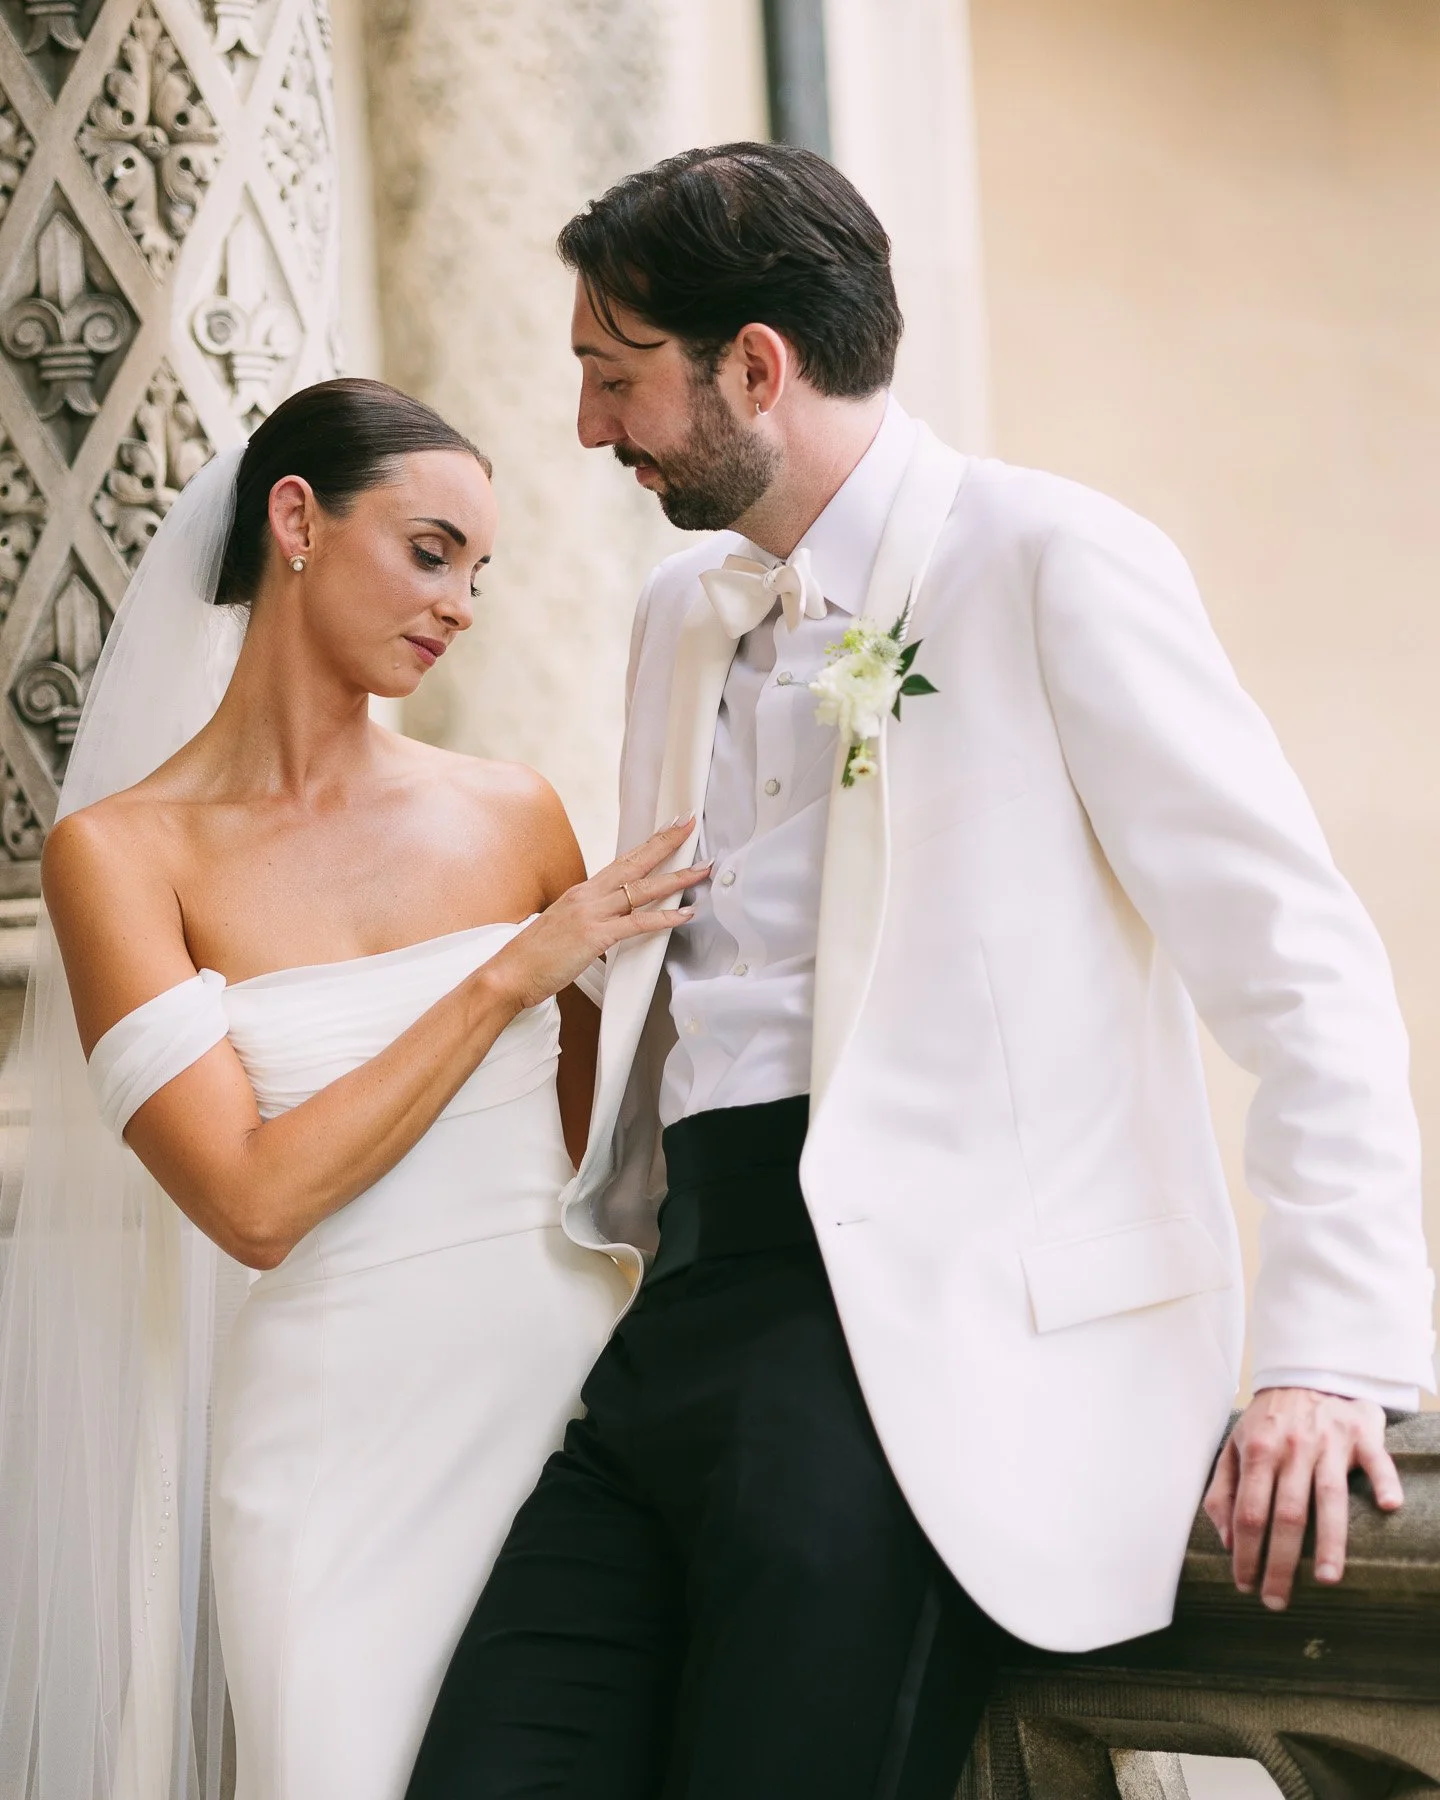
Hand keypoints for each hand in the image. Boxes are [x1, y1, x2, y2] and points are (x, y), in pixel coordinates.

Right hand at [486, 817, 708, 1013]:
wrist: (509, 973)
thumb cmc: (535, 956)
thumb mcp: (565, 926)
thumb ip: (590, 917)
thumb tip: (612, 919)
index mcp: (582, 892)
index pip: (622, 861)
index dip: (648, 844)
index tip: (668, 828)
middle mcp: (588, 896)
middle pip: (634, 862)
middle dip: (665, 843)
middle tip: (689, 826)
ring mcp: (591, 913)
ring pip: (642, 889)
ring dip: (676, 878)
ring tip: (702, 868)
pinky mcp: (594, 936)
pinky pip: (637, 923)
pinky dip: (664, 918)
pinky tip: (684, 914)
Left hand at [1202, 1387, 1401, 1609]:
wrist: (1305, 1372)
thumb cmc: (1268, 1421)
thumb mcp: (1234, 1447)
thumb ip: (1224, 1491)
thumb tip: (1226, 1540)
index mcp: (1258, 1451)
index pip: (1248, 1512)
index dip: (1245, 1552)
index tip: (1245, 1586)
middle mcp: (1293, 1447)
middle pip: (1287, 1513)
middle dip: (1281, 1562)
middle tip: (1278, 1601)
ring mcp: (1329, 1441)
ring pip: (1329, 1496)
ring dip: (1330, 1540)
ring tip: (1328, 1580)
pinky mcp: (1361, 1433)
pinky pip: (1377, 1460)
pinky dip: (1384, 1481)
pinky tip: (1387, 1507)